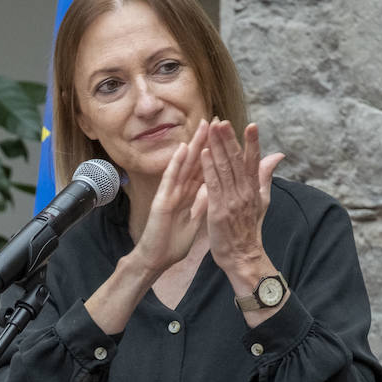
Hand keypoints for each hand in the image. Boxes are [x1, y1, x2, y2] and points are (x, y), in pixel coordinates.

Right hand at [128, 123, 210, 275]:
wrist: (155, 260)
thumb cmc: (171, 243)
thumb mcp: (194, 221)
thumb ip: (202, 204)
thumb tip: (213, 191)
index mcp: (188, 195)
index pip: (204, 169)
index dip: (215, 152)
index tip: (226, 136)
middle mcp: (179, 190)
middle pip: (196, 161)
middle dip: (206, 141)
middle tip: (217, 120)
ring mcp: (169, 193)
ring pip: (184, 164)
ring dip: (194, 145)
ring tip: (203, 126)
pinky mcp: (161, 201)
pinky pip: (170, 179)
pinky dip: (176, 164)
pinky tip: (183, 149)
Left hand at [199, 120, 283, 280]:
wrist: (243, 256)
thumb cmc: (249, 228)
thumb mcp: (262, 200)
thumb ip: (265, 176)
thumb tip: (277, 155)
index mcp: (254, 189)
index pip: (254, 161)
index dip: (253, 143)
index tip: (252, 125)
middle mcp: (245, 192)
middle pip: (237, 161)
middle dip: (230, 139)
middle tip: (223, 121)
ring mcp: (232, 200)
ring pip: (225, 169)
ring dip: (218, 147)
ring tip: (212, 129)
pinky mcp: (219, 209)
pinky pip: (213, 184)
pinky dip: (209, 168)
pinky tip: (205, 153)